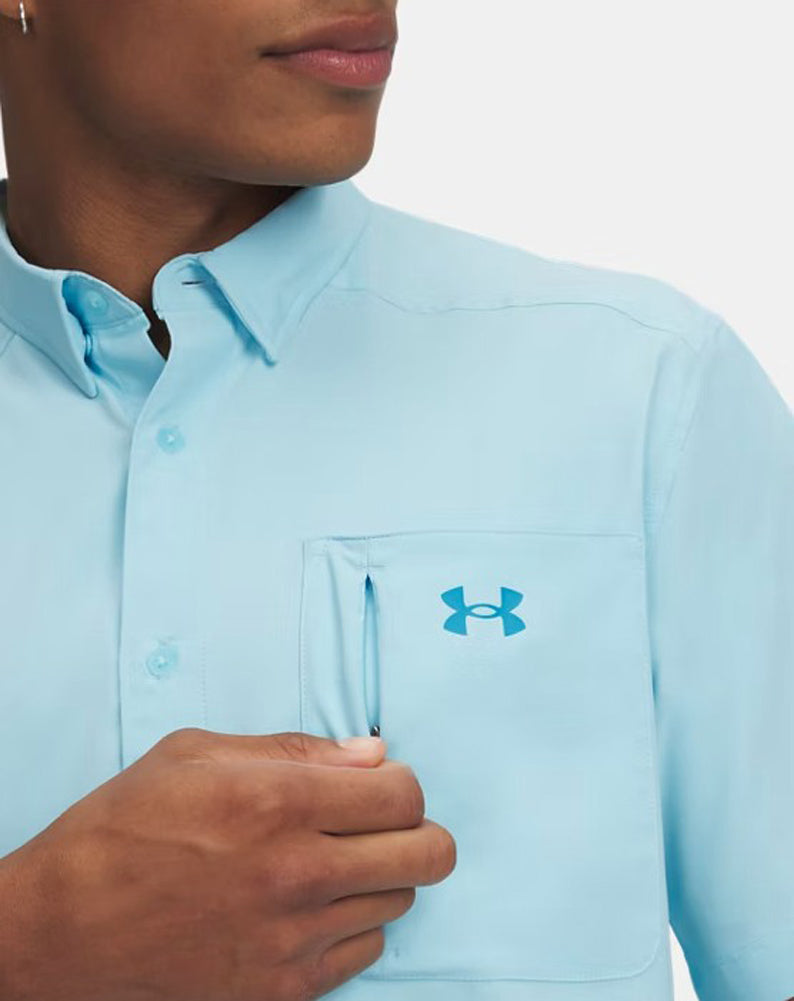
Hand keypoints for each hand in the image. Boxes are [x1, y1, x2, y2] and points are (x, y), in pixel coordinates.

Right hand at [0, 728, 455, 1000]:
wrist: (66, 927)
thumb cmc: (125, 826)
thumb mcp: (197, 753)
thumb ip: (296, 749)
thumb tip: (373, 754)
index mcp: (278, 802)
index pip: (403, 794)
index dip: (401, 782)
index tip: (379, 783)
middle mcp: (298, 873)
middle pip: (428, 853)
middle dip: (417, 828)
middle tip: (379, 821)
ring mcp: (293, 939)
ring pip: (399, 901)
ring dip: (379, 874)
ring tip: (330, 861)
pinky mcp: (282, 990)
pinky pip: (365, 952)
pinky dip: (353, 923)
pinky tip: (312, 905)